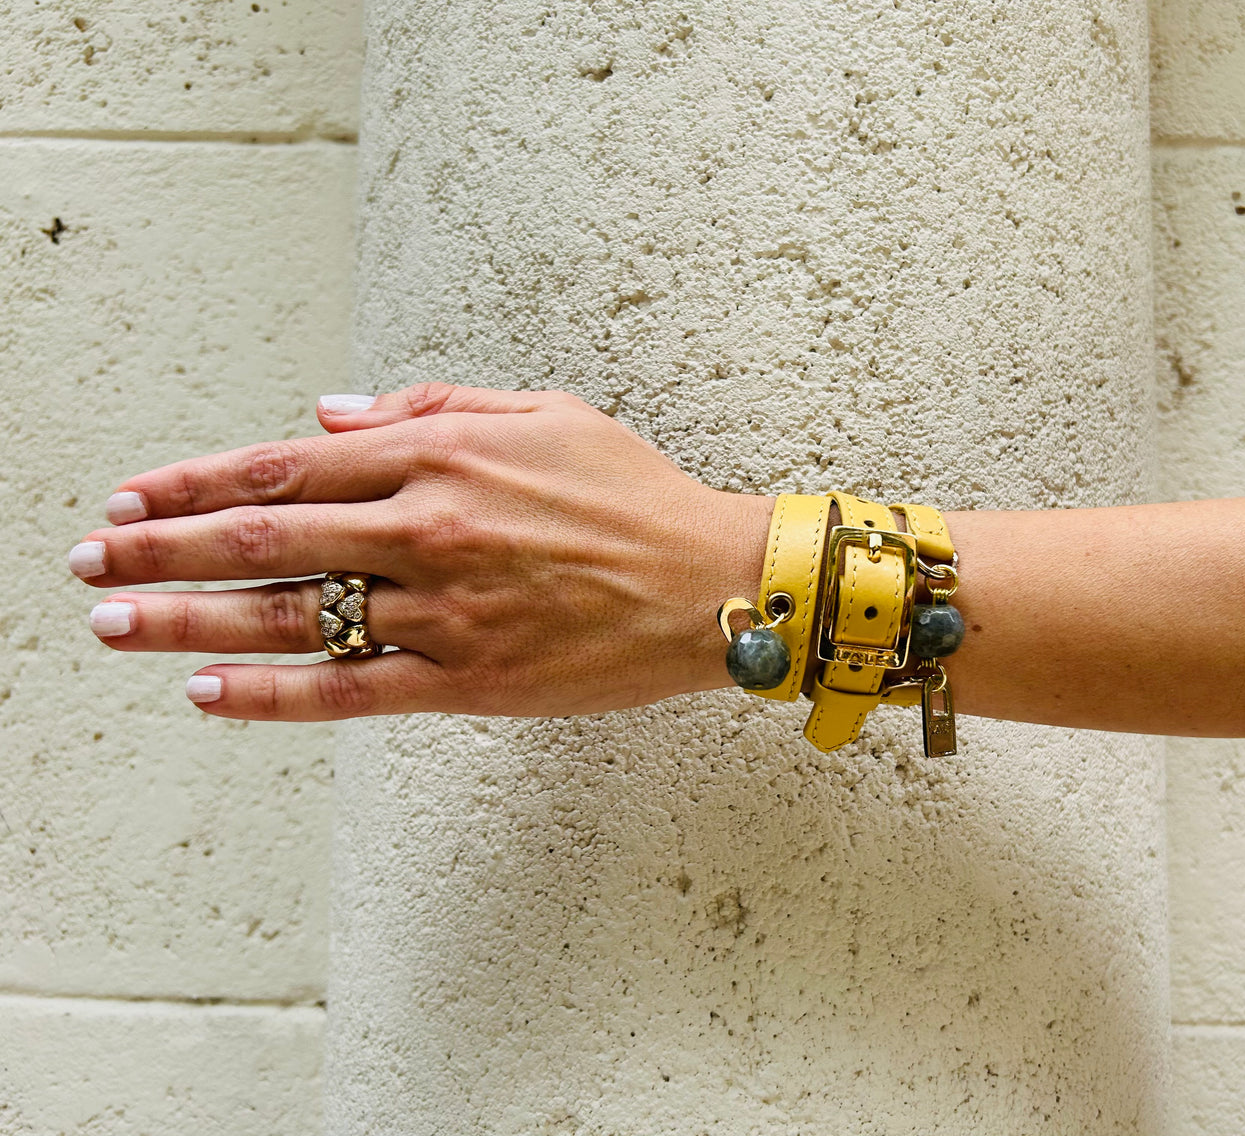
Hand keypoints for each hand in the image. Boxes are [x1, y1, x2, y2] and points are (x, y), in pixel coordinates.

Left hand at [71, 383, 772, 720]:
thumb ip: (430, 405)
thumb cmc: (632, 495)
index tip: (134, 497)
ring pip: (291, 616)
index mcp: (442, 455)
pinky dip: (273, 694)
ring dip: (189, 622)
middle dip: (163, 551)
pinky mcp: (466, 677)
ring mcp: (442, 608)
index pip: (287, 465)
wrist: (710, 582)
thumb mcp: (544, 414)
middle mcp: (427, 527)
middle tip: (91, 564)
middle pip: (265, 538)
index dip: (198, 482)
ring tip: (114, 628)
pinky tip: (210, 694)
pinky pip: (349, 689)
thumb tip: (327, 415)